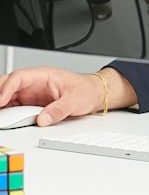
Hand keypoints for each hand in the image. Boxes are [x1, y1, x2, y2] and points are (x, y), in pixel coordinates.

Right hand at [0, 67, 121, 125]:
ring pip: (7, 96)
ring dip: (1, 105)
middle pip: (8, 85)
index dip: (7, 88)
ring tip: (0, 117)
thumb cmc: (86, 90)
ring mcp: (30, 94)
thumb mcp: (75, 100)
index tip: (1, 101)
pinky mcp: (29, 104)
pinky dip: (5, 112)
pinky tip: (4, 119)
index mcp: (44, 75)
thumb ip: (59, 109)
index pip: (19, 77)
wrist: (93, 93)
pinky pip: (12, 107)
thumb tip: (43, 119)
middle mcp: (34, 83)